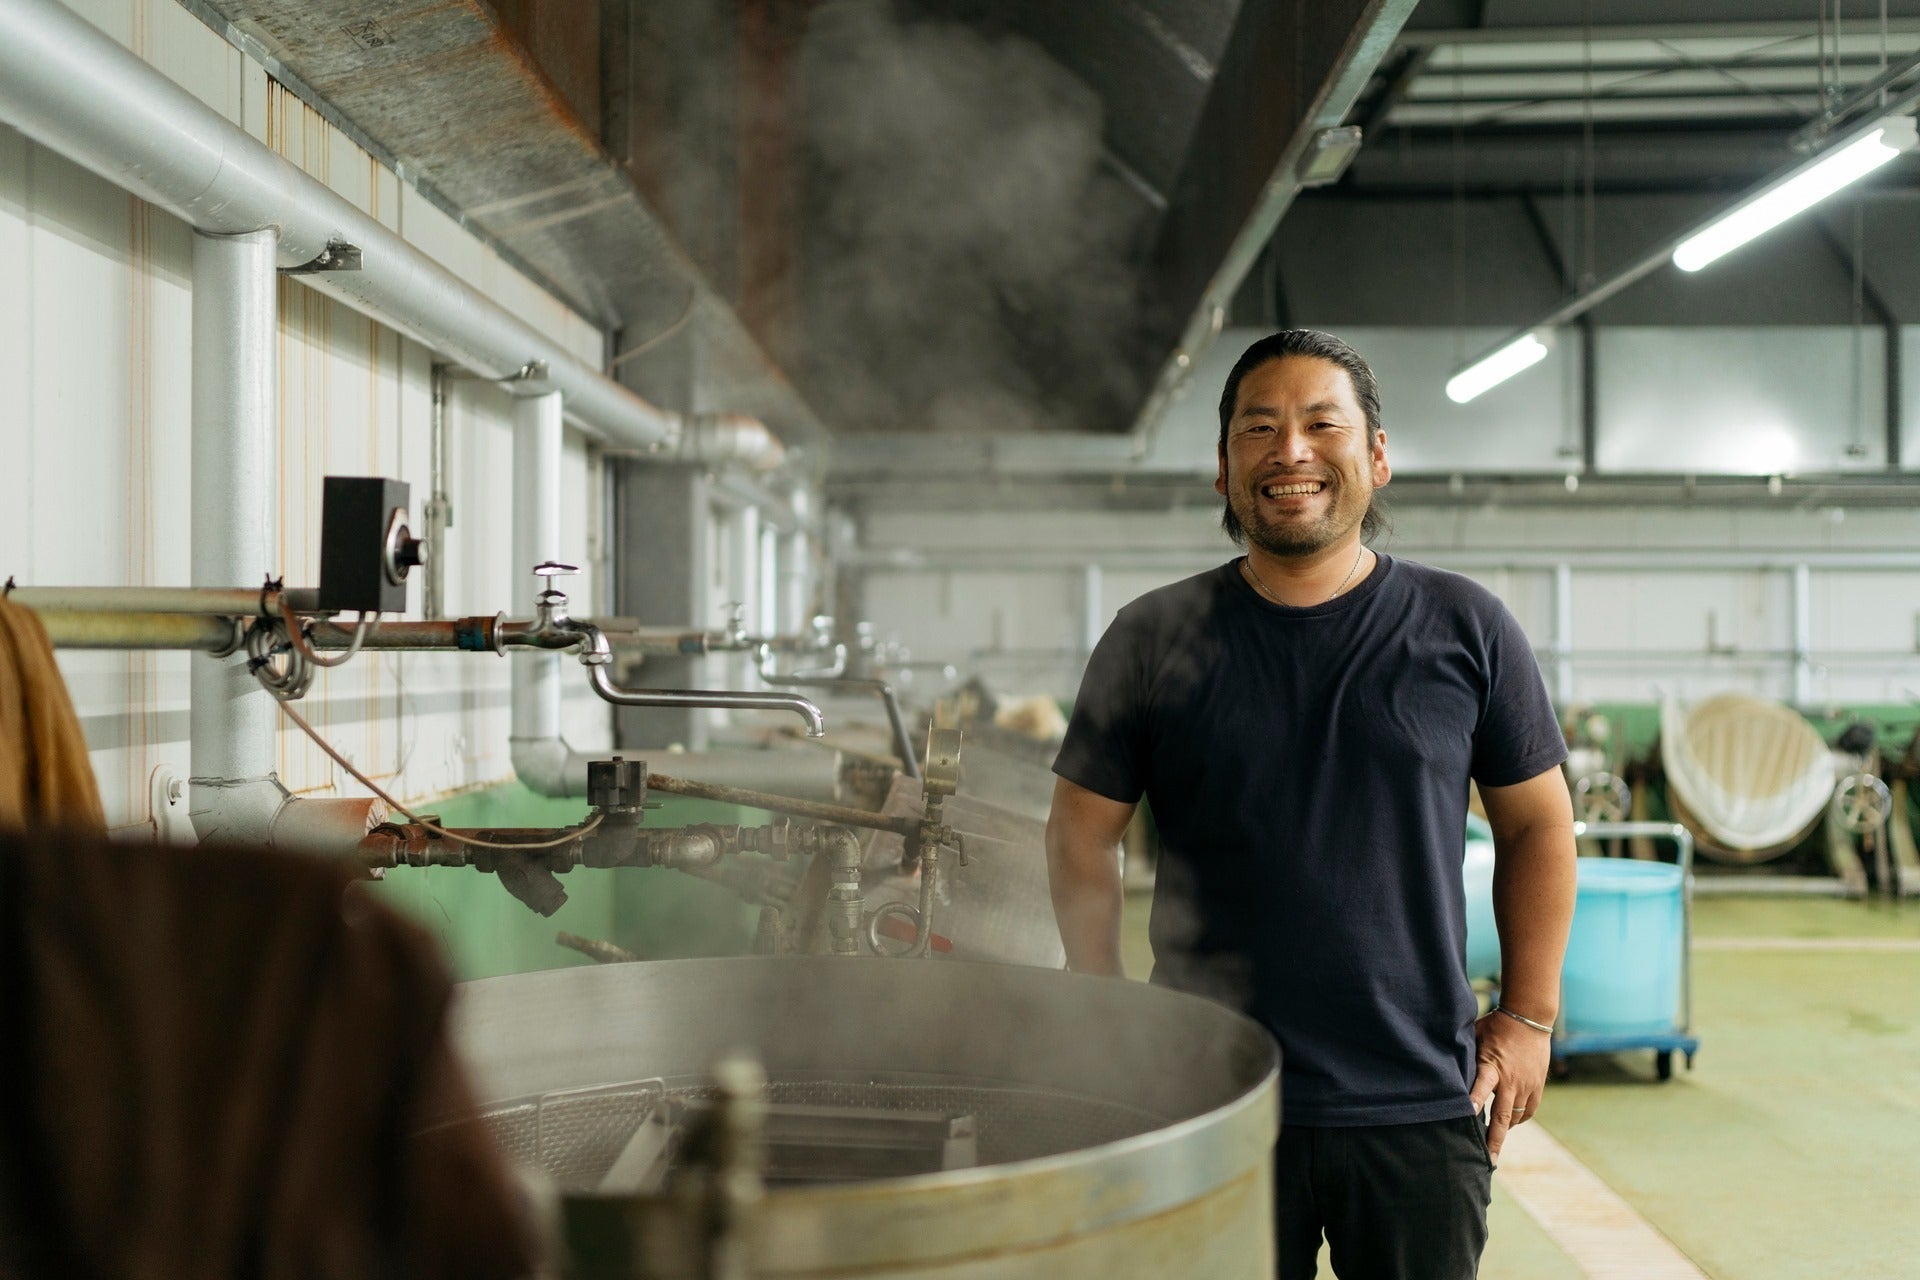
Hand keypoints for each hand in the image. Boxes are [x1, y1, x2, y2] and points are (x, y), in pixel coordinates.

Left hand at [1470, 1008, 1551, 1160]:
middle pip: (1502, 1116)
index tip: (1467, 1117)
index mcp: (1492, 1066)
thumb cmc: (1496, 1026)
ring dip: (1503, 1131)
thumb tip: (1441, 1067)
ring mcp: (1526, 1085)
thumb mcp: (1475, 1036)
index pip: (1481, 1087)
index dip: (1474, 1101)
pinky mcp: (1537, 1087)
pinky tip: (1508, 1124)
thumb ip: (1464, 1055)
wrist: (1530, 1019)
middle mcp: (1510, 1080)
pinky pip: (1527, 1111)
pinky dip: (1517, 1120)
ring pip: (1514, 1117)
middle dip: (1493, 1139)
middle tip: (1487, 1160)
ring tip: (1492, 1148)